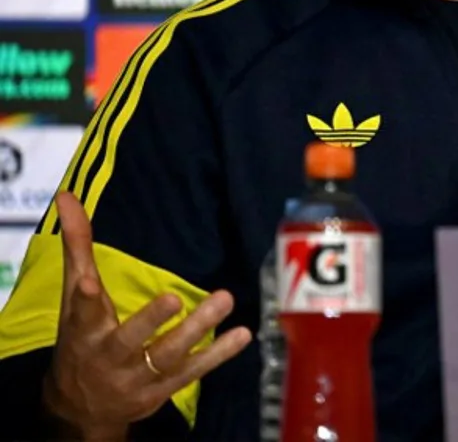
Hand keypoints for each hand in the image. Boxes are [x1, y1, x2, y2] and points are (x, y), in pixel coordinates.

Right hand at [42, 191, 251, 439]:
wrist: (81, 407)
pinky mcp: (163, 389)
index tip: (88, 283)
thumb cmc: (82, 340)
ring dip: (197, 330)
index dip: (85, 299)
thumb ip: (78, 248)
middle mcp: (112, 357)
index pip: (83, 314)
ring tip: (224, 299)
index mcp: (86, 333)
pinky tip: (243, 334)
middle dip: (150, 320)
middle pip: (131, 339)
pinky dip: (218, 355)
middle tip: (174, 297)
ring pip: (168, 355)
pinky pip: (193, 372)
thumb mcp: (74, 297)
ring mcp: (139, 376)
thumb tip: (67, 196)